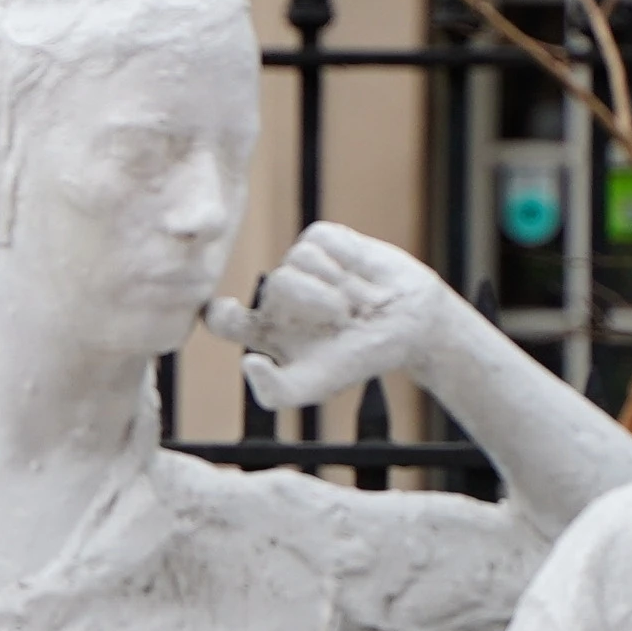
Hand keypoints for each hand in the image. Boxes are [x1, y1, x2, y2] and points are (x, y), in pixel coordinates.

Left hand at [220, 223, 460, 417]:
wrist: (411, 328)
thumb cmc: (358, 360)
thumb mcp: (317, 387)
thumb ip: (275, 392)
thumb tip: (248, 361)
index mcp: (264, 330)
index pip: (222, 319)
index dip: (220, 313)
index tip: (229, 311)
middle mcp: (277, 296)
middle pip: (277, 284)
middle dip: (317, 301)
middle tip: (345, 319)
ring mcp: (299, 266)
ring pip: (299, 259)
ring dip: (335, 282)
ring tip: (355, 299)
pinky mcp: (324, 241)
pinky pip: (322, 239)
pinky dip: (346, 257)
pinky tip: (361, 274)